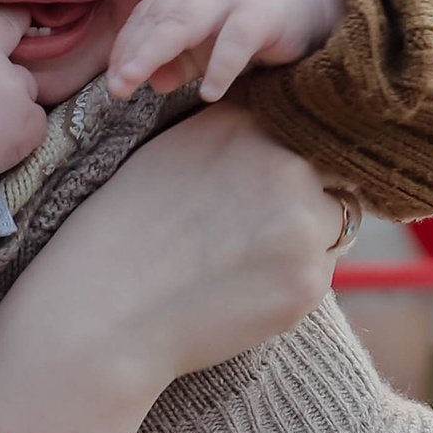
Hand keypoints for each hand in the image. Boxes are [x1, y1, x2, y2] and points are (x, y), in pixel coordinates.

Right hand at [0, 111, 337, 432]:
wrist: (101, 310)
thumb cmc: (120, 236)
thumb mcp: (169, 155)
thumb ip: (231, 141)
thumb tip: (282, 145)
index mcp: (243, 122)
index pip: (300, 130)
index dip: (283, 161)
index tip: (259, 191)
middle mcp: (282, 160)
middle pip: (326, 175)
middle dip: (297, 203)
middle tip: (242, 238)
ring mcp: (301, 221)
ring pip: (331, 226)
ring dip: (301, 243)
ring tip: (236, 268)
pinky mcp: (309, 280)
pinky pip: (320, 275)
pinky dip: (290, 287)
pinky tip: (238, 295)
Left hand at [107, 0, 341, 100]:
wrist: (306, 5)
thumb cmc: (248, 26)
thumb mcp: (205, 47)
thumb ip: (177, 62)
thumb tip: (151, 83)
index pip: (143, 19)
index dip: (124, 50)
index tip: (112, 82)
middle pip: (157, 19)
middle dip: (131, 53)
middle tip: (115, 86)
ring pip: (185, 23)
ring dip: (156, 52)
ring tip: (137, 84)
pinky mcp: (260, 14)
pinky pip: (235, 41)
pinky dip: (220, 67)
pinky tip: (208, 93)